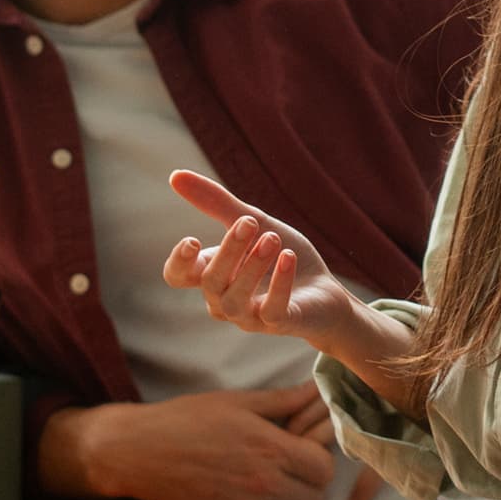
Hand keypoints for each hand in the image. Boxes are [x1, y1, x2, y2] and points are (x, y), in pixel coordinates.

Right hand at [44, 388, 336, 499]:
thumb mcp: (237, 402)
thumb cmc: (187, 420)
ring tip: (279, 494)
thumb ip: (283, 401)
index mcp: (270, 448)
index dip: (320, 461)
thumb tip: (317, 389)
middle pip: (315, 498)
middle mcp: (263, 483)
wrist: (139, 452)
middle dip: (309, 485)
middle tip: (293, 473)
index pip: (324, 468)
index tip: (305, 454)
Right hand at [164, 171, 371, 355]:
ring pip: (234, 299)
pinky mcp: (279, 324)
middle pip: (210, 281)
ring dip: (253, 266)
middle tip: (251, 222)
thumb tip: (175, 175)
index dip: (178, 262)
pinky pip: (271, 309)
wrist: (325, 291)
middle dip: (229, 250)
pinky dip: (280, 282)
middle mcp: (224, 300)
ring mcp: (249, 317)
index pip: (177, 276)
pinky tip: (288, 257)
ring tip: (273, 238)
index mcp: (212, 274)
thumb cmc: (281, 256)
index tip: (193, 240)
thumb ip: (216, 203)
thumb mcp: (253, 223)